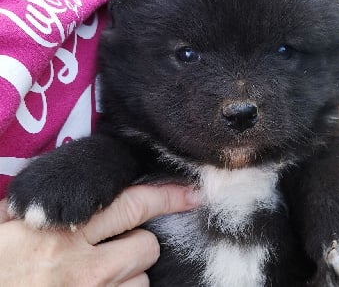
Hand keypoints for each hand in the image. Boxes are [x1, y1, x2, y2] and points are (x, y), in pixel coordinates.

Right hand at [0, 185, 197, 285]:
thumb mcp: (9, 222)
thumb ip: (47, 203)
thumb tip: (77, 189)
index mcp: (66, 231)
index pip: (134, 205)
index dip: (167, 196)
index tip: (192, 193)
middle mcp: (85, 268)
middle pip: (147, 245)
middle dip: (138, 242)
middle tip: (113, 245)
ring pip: (142, 280)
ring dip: (128, 275)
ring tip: (96, 276)